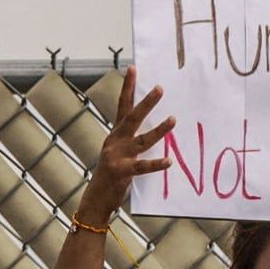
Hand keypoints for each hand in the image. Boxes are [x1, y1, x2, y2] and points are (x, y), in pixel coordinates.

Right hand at [79, 68, 175, 226]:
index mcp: (115, 135)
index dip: (127, 87)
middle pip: (131, 118)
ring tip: (173, 119)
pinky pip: (142, 167)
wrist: (96, 200)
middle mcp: (114, 142)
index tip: (133, 68)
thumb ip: (133, 140)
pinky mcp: (122, 172)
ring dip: (158, 130)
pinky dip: (156, 164)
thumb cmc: (112, 176)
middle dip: (145, 103)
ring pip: (141, 140)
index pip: (122, 106)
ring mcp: (116, 157)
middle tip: (160, 88)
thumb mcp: (120, 153)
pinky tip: (169, 161)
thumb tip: (158, 126)